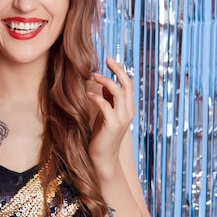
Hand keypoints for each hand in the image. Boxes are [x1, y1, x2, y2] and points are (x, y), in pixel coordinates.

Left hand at [87, 57, 135, 171]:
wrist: (103, 157)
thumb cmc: (102, 135)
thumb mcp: (106, 114)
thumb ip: (108, 99)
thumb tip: (104, 82)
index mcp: (128, 108)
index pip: (128, 84)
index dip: (120, 70)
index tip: (109, 59)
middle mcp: (128, 112)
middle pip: (127, 85)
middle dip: (117, 70)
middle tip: (107, 59)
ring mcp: (122, 118)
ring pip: (119, 93)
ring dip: (106, 81)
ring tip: (94, 76)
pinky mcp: (112, 125)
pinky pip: (106, 106)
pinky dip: (97, 97)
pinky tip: (89, 94)